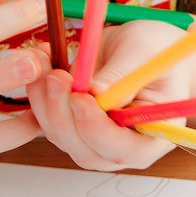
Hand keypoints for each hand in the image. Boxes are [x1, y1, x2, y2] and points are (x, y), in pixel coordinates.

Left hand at [26, 19, 189, 170]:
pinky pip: (48, 118)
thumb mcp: (146, 53)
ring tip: (45, 62)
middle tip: (56, 77)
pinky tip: (42, 63)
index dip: (96, 128)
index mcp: (151, 137)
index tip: (79, 98)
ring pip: (60, 135)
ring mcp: (94, 139)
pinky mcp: (73, 124)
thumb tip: (96, 92)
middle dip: (64, 114)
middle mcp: (121, 147)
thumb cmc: (155, 51)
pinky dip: (40, 93)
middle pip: (85, 149)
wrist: (143, 47)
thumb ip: (123, 75)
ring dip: (46, 101)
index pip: (121, 149)